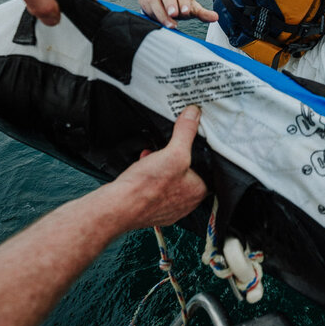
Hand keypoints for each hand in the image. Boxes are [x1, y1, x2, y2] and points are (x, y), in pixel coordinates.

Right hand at [105, 105, 208, 229]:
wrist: (118, 207)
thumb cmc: (146, 187)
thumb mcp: (173, 152)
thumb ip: (185, 132)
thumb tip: (193, 115)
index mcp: (198, 191)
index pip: (206, 168)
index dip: (195, 154)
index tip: (186, 145)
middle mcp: (186, 203)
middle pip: (186, 173)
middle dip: (175, 159)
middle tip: (166, 151)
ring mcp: (169, 208)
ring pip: (169, 180)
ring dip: (161, 166)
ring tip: (152, 158)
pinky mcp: (153, 210)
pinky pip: (155, 189)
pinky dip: (150, 177)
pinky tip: (143, 168)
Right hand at [138, 0, 217, 28]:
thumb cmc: (179, 5)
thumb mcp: (191, 8)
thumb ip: (203, 13)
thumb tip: (216, 17)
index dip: (184, 1)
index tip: (186, 12)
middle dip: (170, 3)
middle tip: (175, 15)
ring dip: (160, 12)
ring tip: (169, 24)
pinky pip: (145, 5)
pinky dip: (150, 13)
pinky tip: (156, 21)